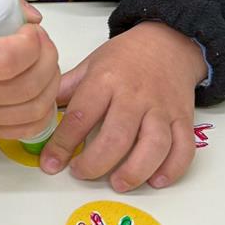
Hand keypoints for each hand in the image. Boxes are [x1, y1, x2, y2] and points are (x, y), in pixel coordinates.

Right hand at [0, 0, 59, 138]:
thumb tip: (33, 18)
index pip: (6, 60)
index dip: (30, 43)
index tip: (29, 30)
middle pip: (26, 85)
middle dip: (46, 58)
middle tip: (41, 42)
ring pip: (33, 109)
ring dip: (50, 83)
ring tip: (43, 62)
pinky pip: (27, 129)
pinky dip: (43, 110)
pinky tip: (41, 90)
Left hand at [39, 22, 205, 190]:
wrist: (168, 42)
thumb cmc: (125, 57)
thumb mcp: (91, 65)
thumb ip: (67, 89)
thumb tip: (40, 113)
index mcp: (106, 80)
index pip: (80, 115)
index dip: (62, 144)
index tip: (50, 164)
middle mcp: (135, 95)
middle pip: (117, 135)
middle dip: (96, 163)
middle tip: (81, 173)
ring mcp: (162, 108)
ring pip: (154, 145)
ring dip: (135, 170)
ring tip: (117, 183)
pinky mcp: (184, 118)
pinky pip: (184, 148)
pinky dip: (172, 169)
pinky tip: (155, 180)